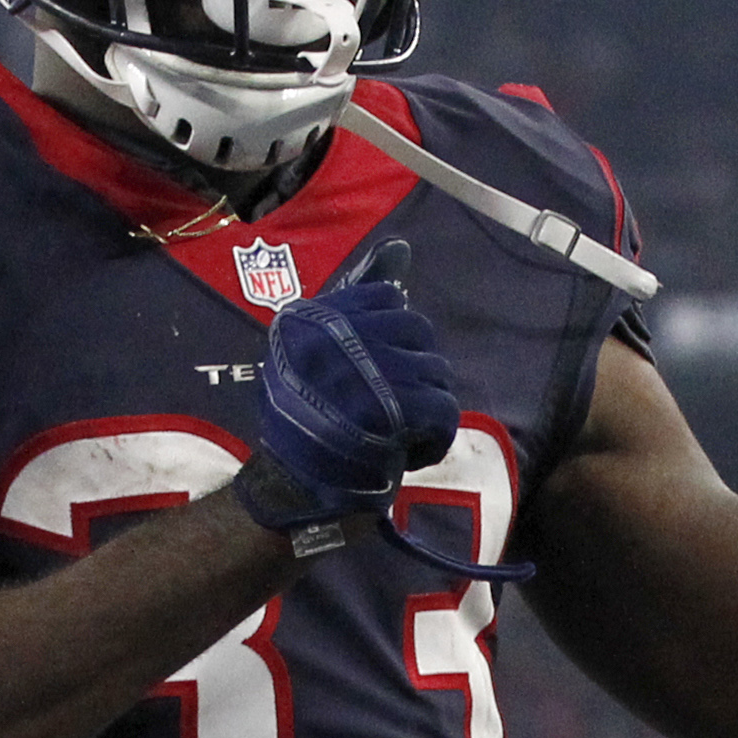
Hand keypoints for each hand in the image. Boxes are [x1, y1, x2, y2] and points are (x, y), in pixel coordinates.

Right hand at [232, 238, 460, 544]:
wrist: (292, 491)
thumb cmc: (305, 423)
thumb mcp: (315, 353)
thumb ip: (358, 301)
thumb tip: (399, 247)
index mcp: (312, 317)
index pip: (387, 299)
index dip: (393, 339)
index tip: (374, 375)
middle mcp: (338, 336)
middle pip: (419, 332)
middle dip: (414, 373)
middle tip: (388, 409)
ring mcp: (367, 372)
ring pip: (436, 372)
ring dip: (423, 410)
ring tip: (393, 434)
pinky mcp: (394, 410)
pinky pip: (445, 408)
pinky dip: (434, 438)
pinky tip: (408, 452)